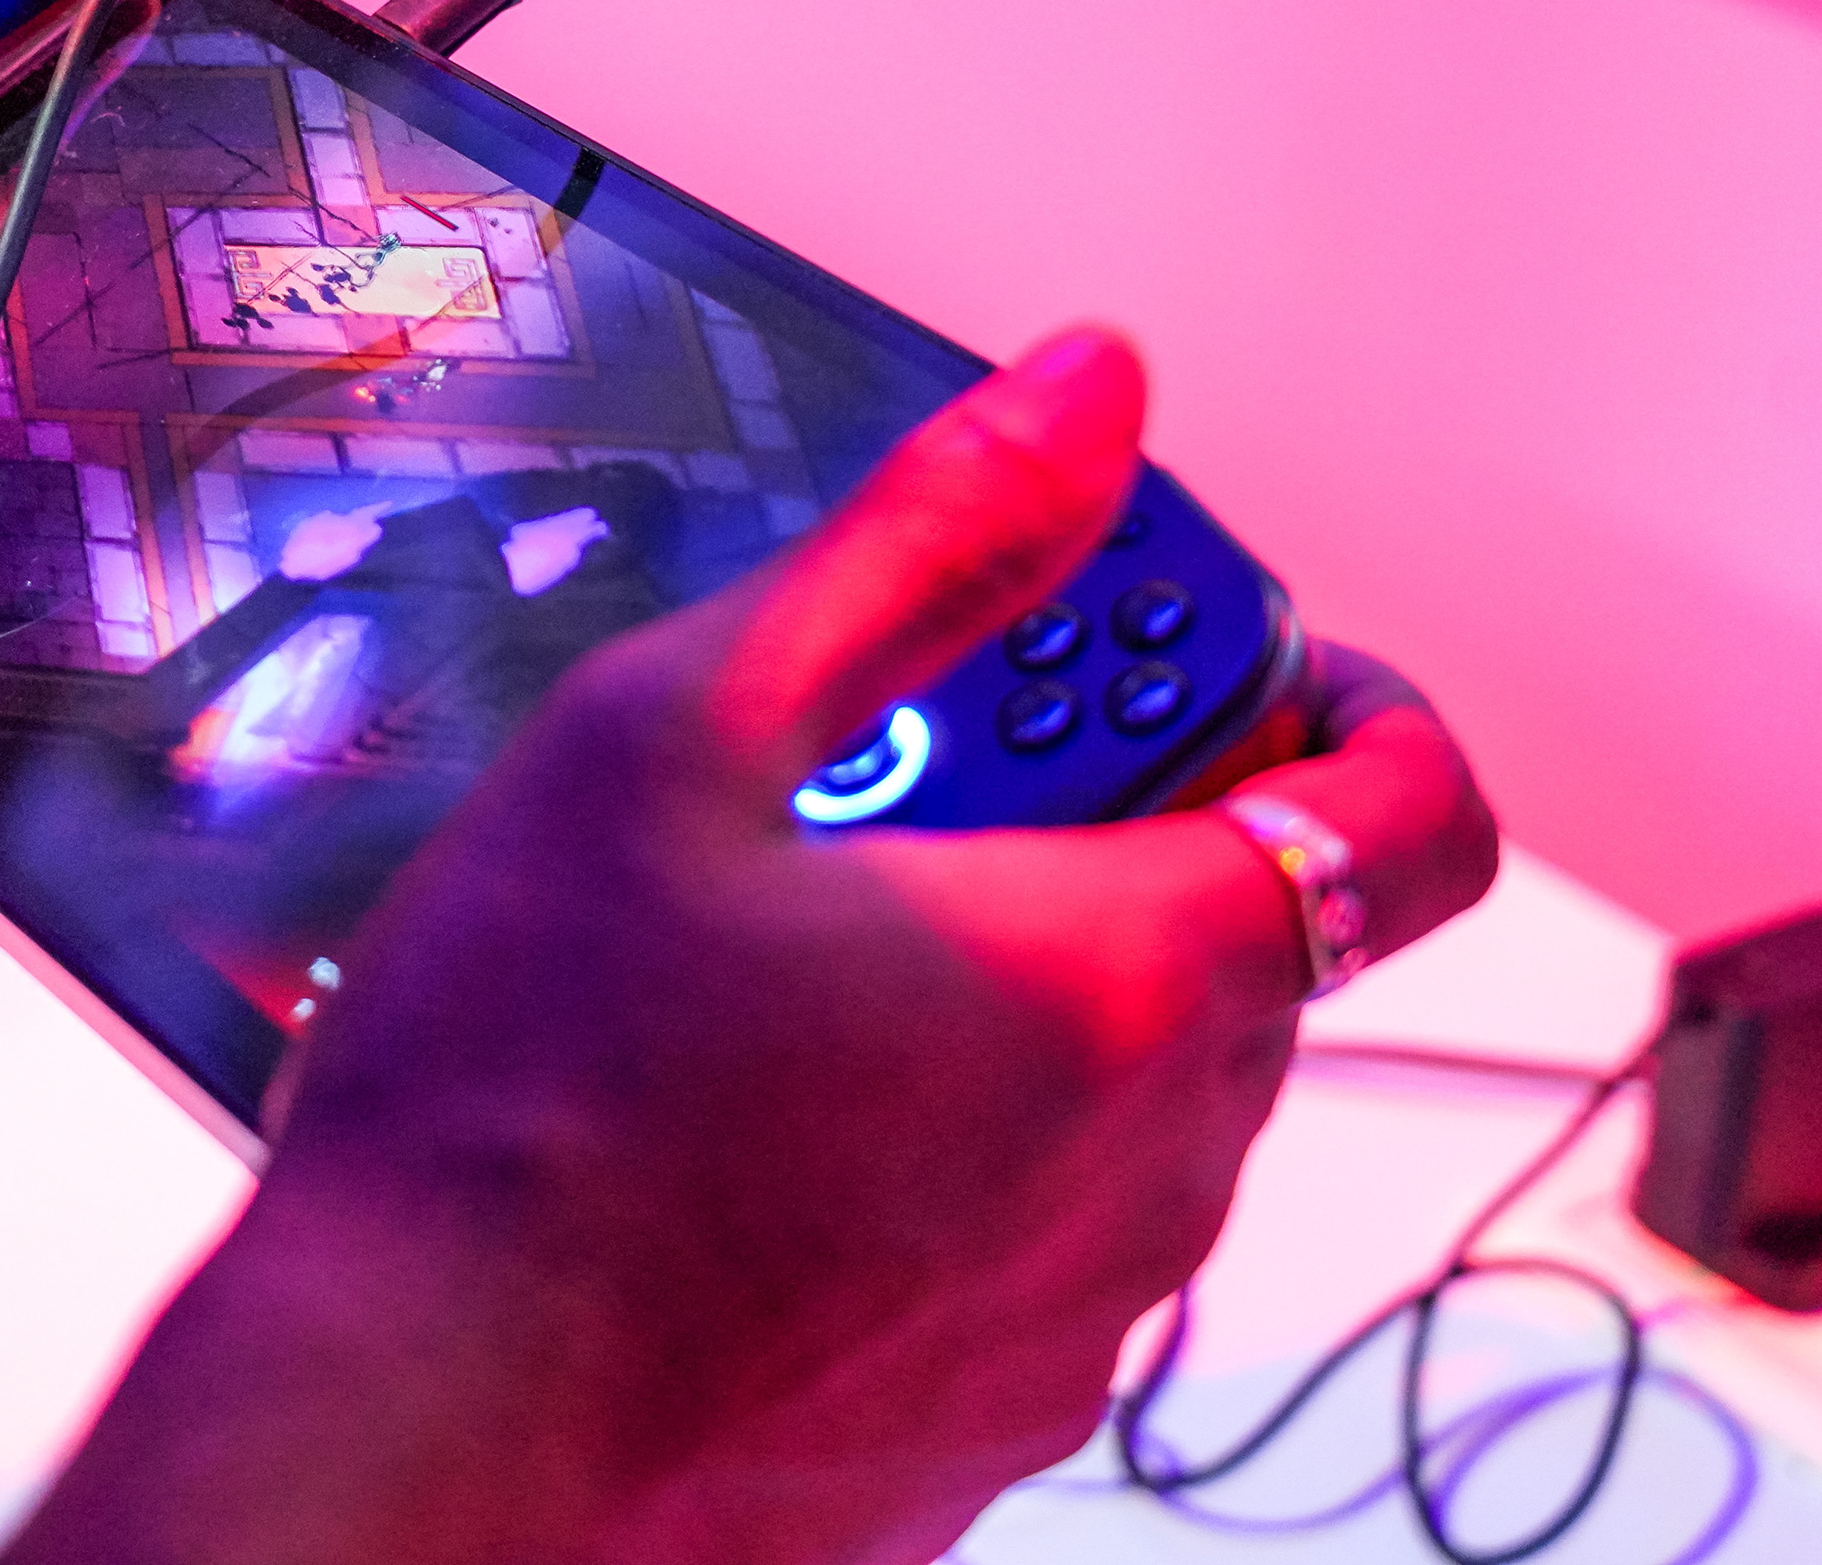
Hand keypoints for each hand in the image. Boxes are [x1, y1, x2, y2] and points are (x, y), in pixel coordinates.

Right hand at [0, 330, 1496, 1564]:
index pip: (1413, 814)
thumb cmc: (526, 1102)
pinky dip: (951, 1144)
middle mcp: (1153, 1168)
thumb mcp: (685, 727)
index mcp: (1128, 976)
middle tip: (896, 772)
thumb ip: (923, 545)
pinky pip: (1029, 1237)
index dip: (1358, 701)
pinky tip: (747, 1112)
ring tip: (784, 945)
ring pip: (1129, 1090)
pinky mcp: (977, 1423)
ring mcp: (1073, 1322)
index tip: (1236, 658)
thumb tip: (1083, 397)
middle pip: (1245, 932)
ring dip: (1020, 985)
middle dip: (1108, 820)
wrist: (408, 1418)